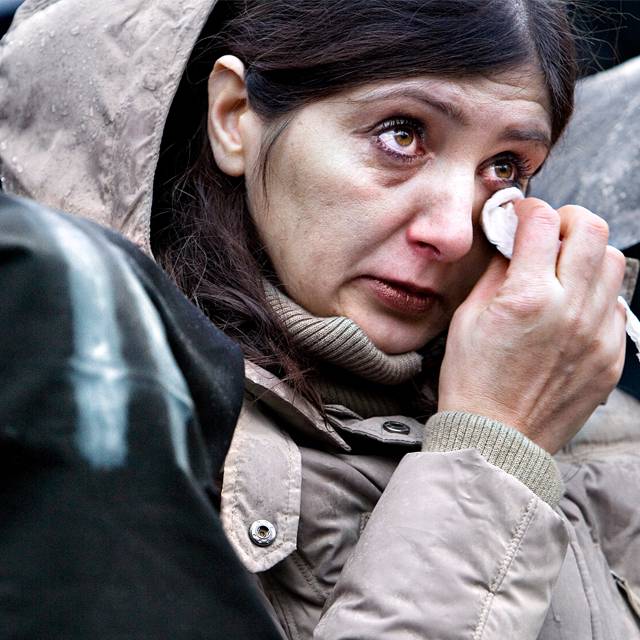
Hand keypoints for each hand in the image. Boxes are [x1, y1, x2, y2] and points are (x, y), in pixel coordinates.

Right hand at [438, 198, 627, 453]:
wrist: (497, 438)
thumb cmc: (473, 382)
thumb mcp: (468, 319)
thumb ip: (496, 273)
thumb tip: (512, 242)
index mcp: (527, 298)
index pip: (542, 222)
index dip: (528, 209)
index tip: (520, 215)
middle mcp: (570, 310)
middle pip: (591, 229)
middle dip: (567, 219)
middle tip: (549, 232)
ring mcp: (597, 334)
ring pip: (614, 262)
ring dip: (587, 254)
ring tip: (563, 269)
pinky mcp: (610, 356)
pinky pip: (616, 305)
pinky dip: (596, 294)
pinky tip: (572, 307)